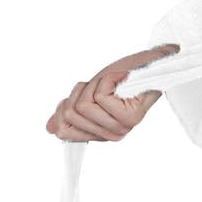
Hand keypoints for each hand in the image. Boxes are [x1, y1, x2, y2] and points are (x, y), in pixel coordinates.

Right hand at [44, 42, 179, 141]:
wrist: (151, 65)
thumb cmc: (122, 78)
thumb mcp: (89, 94)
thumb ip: (71, 113)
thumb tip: (50, 127)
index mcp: (100, 133)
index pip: (63, 131)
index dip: (62, 107)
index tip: (75, 95)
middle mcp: (111, 135)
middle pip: (70, 114)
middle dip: (79, 93)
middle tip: (99, 86)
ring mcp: (121, 128)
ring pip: (83, 105)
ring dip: (92, 86)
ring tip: (109, 84)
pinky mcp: (129, 118)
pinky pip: (99, 96)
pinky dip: (106, 79)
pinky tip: (120, 80)